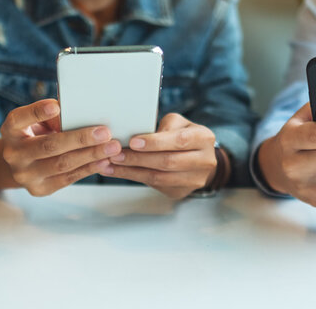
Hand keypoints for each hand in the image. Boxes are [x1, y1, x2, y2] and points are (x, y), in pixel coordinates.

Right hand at [0, 99, 121, 196]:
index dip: (37, 112)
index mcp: (10, 130)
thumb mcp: (39, 122)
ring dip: (90, 155)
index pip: (19, 119)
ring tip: (112, 147)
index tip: (56, 106)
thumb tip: (82, 114)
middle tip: (105, 132)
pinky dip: (88, 169)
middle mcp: (13, 154)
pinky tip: (104, 161)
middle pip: (49, 146)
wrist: (22, 164)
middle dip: (80, 139)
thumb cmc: (36, 134)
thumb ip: (54, 117)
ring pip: (62, 164)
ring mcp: (25, 175)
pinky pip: (68, 178)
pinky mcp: (39, 189)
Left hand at [103, 113, 218, 198]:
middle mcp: (204, 161)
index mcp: (204, 138)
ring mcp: (194, 180)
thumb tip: (137, 138)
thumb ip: (163, 126)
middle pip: (167, 162)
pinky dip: (134, 178)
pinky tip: (119, 172)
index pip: (179, 140)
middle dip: (138, 159)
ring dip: (132, 172)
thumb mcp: (178, 123)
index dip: (155, 142)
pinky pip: (155, 186)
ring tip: (111, 165)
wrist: (198, 157)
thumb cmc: (184, 135)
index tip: (133, 142)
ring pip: (159, 178)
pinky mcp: (181, 191)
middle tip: (115, 154)